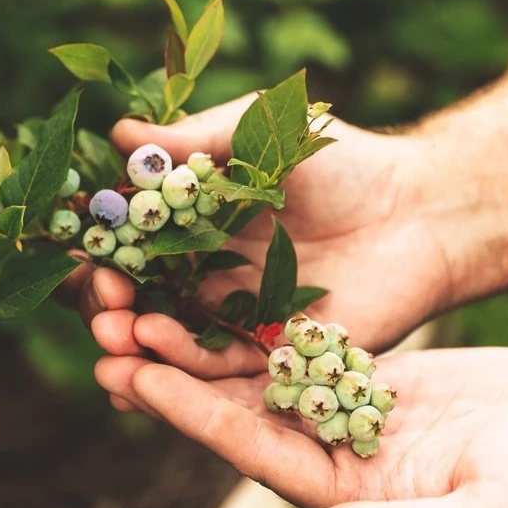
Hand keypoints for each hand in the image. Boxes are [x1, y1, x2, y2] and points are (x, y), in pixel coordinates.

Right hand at [63, 93, 451, 359]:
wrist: (421, 209)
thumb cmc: (341, 161)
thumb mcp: (258, 132)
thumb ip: (191, 141)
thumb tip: (118, 136)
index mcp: (190, 228)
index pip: (125, 249)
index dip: (98, 255)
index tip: (86, 253)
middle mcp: (202, 278)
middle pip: (133, 303)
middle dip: (104, 308)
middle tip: (102, 304)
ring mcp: (232, 321)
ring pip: (165, 345)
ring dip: (131, 347)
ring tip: (114, 339)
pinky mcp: (268, 359)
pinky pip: (213, 375)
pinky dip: (176, 375)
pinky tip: (145, 369)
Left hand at [96, 333, 507, 507]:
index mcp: (344, 495)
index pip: (248, 450)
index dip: (190, 415)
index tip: (135, 377)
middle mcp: (333, 453)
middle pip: (235, 409)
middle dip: (173, 372)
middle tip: (108, 329)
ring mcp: (349, 410)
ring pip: (258, 371)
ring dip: (202, 338)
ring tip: (143, 296)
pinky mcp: (370, 374)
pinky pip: (300, 340)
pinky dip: (257, 315)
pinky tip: (217, 279)